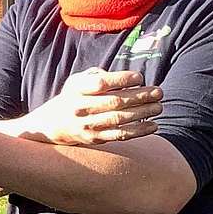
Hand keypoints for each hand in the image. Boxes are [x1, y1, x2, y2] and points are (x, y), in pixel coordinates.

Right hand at [18, 68, 161, 144]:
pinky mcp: (94, 138)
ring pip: (119, 119)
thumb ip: (96, 75)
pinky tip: (153, 125)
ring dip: (143, 113)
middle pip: (115, 101)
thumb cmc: (73, 97)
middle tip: (159, 92)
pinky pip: (119, 135)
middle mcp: (80, 107)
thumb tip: (123, 78)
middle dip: (140, 96)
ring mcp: (87, 125)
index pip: (102, 83)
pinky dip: (138, 131)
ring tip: (159, 107)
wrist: (53, 124)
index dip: (123, 79)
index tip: (139, 77)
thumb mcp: (77, 81)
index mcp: (77, 89)